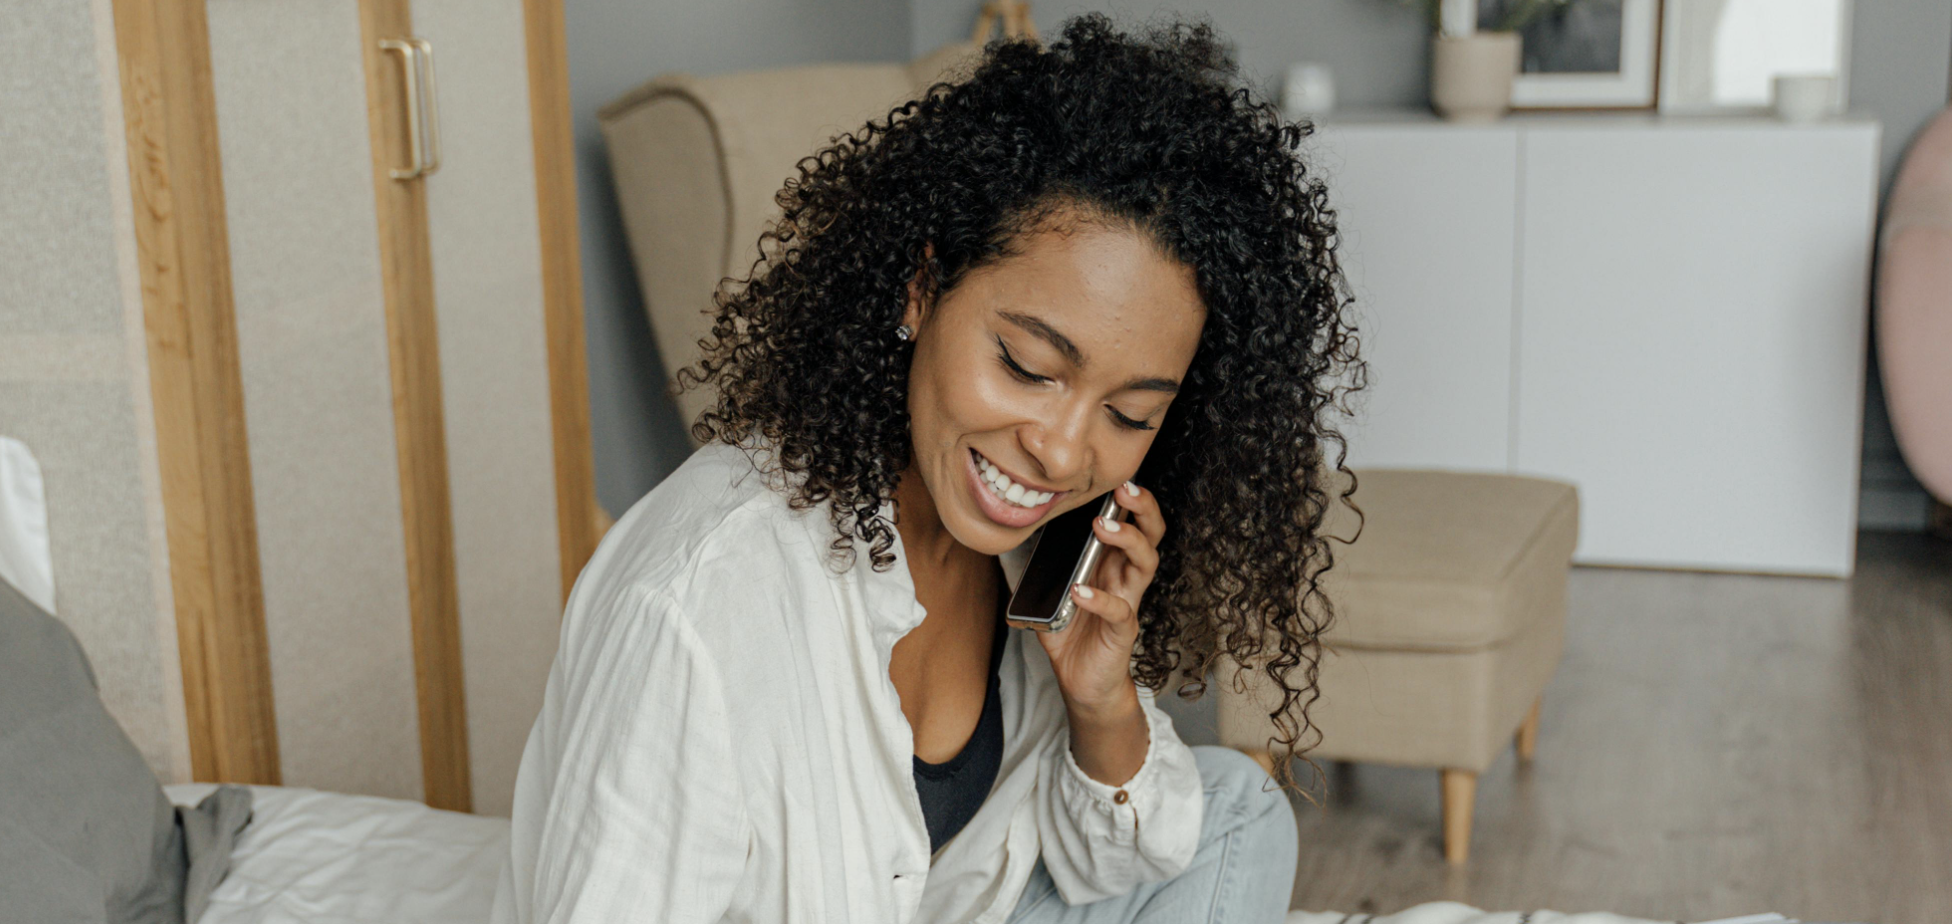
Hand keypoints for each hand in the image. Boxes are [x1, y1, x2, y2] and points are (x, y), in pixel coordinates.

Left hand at [1035, 480, 1164, 713]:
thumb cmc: (1071, 632)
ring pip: (1145, 563)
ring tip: (1102, 527)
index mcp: (1110, 562)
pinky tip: (1081, 591)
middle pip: (1150, 535)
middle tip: (1126, 490)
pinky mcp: (1122, 630)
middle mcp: (1124, 577)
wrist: (1082, 681)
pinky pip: (1119, 610)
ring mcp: (1127, 601)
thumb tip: (1006, 543)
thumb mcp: (1048, 594)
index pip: (1132, 523)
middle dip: (1143, 509)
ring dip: (1127, 540)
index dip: (1132, 499)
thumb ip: (1034, 569)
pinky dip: (1099, 598)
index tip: (1118, 475)